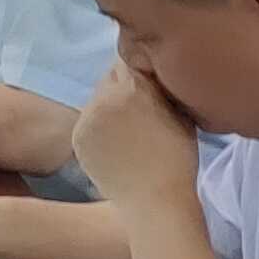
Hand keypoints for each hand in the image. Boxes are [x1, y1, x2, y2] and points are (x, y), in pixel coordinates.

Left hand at [75, 58, 202, 209]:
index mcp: (134, 87)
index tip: (148, 82)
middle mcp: (105, 97)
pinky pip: (88, 121)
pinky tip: (116, 144)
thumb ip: (162, 87)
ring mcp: (87, 118)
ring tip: (129, 129)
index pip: (129, 59)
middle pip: (110, 77)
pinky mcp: (78, 137)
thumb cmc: (177, 158)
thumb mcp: (180, 112)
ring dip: (109, 106)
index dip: (140, 69)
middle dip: (123, 86)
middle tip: (139, 108)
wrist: (155, 200)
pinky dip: (99, 127)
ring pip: (97, 99)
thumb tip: (152, 72)